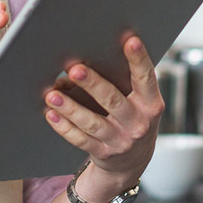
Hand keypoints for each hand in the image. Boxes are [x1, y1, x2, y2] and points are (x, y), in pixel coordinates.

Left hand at [43, 35, 162, 183]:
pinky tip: (51, 114)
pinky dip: (64, 127)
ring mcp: (121, 141)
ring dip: (70, 108)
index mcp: (151, 104)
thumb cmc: (133, 118)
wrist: (133, 161)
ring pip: (92, 122)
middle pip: (113, 100)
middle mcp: (138, 123)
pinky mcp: (103, 153)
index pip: (146, 78)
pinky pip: (80, 139)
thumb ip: (126, 82)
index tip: (130, 41)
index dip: (139, 60)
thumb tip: (88, 61)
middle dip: (92, 83)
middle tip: (74, 69)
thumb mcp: (141, 102)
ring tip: (53, 94)